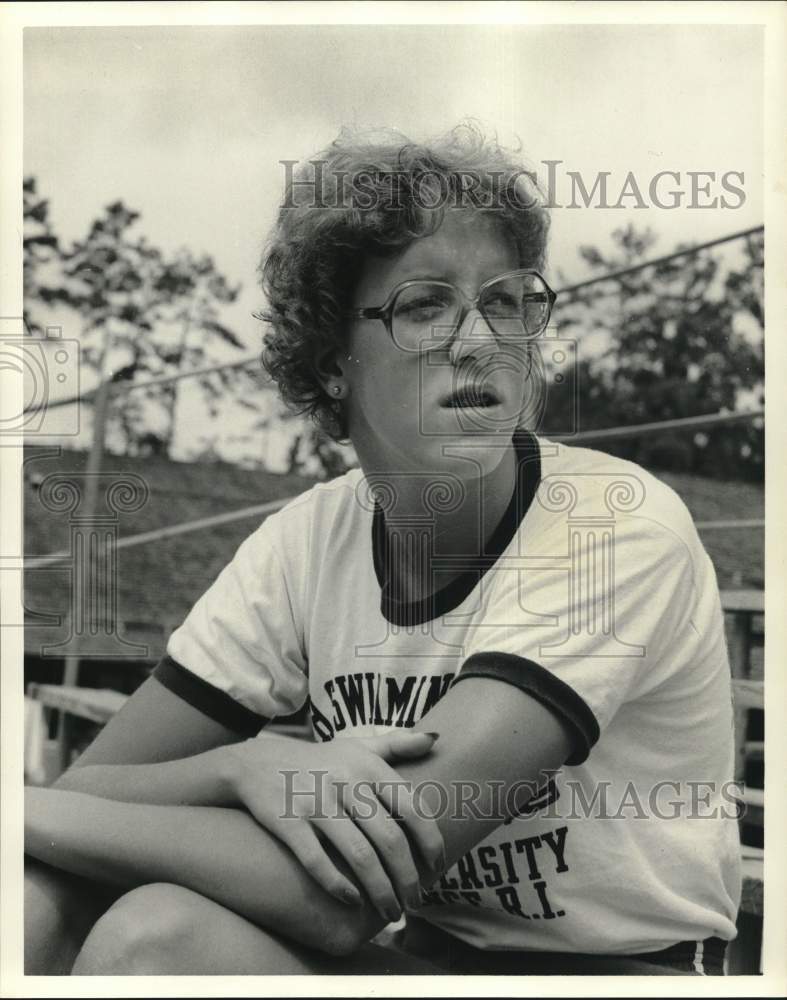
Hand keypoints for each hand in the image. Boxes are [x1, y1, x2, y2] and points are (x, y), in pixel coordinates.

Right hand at [219, 730, 442, 922]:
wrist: (256, 763)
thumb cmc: (319, 760)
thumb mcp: (357, 746)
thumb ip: (396, 744)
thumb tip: (436, 738)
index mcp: (367, 766)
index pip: (412, 807)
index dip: (430, 842)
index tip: (437, 869)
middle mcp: (345, 782)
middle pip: (390, 839)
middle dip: (408, 878)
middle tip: (416, 902)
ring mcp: (316, 803)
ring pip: (359, 856)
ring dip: (381, 891)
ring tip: (391, 912)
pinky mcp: (289, 823)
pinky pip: (318, 861)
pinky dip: (338, 886)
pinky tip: (353, 901)